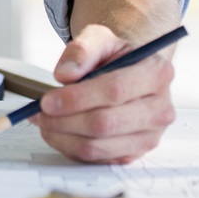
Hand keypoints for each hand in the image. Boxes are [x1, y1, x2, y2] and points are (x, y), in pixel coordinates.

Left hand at [31, 23, 175, 162]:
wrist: (128, 72)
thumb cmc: (115, 56)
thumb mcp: (99, 38)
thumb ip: (82, 50)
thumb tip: (64, 75)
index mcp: (156, 73)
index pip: (114, 90)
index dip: (77, 98)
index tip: (47, 100)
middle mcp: (159, 109)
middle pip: (105, 123)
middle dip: (65, 120)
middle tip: (39, 112)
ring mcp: (149, 136)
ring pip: (98, 146)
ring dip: (63, 136)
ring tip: (43, 121)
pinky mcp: (134, 154)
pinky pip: (96, 159)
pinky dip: (69, 147)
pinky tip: (57, 132)